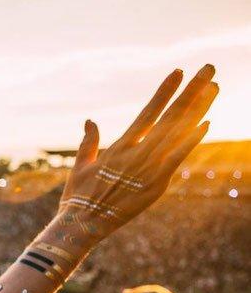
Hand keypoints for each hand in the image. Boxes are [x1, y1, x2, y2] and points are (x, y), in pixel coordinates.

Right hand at [51, 65, 216, 247]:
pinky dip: (192, 140)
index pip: (148, 112)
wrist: (82, 224)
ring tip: (214, 87)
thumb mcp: (81, 167)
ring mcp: (149, 167)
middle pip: (171, 116)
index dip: (165, 91)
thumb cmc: (78, 197)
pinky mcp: (157, 184)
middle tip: (208, 69)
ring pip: (179, 132)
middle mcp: (137, 152)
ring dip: (199, 108)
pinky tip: (207, 123)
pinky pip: (178, 158)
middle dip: (192, 91)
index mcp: (120, 147)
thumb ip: (89, 142)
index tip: (179, 72)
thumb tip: (90, 121)